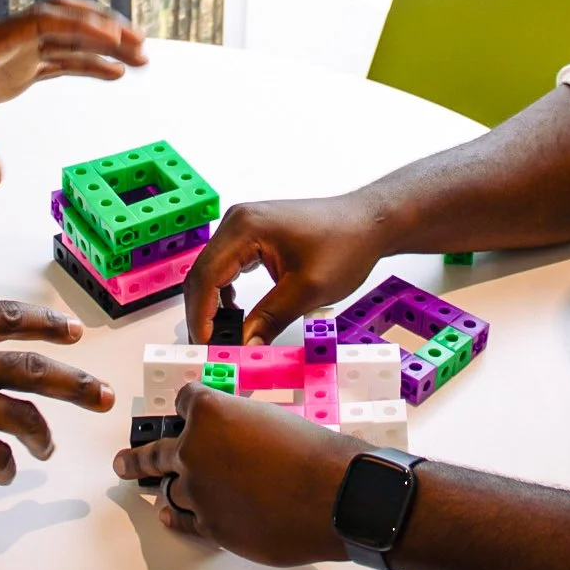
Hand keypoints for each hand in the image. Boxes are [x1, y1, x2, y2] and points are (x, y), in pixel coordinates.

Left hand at [0, 0, 147, 184]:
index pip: (39, 24)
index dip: (78, 28)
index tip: (113, 39)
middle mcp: (1, 42)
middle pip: (61, 21)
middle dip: (102, 29)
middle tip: (140, 45)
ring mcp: (8, 55)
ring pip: (64, 40)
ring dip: (101, 45)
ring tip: (141, 59)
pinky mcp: (11, 72)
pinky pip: (55, 62)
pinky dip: (85, 64)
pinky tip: (113, 74)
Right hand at [0, 300, 113, 489]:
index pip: (8, 318)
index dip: (46, 324)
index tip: (72, 332)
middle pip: (35, 366)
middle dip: (76, 382)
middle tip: (103, 394)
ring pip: (25, 415)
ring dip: (42, 435)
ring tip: (48, 447)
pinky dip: (5, 466)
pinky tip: (4, 473)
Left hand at [113, 383, 358, 567]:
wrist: (331, 494)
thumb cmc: (311, 453)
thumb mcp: (270, 418)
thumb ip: (241, 426)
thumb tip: (236, 441)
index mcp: (208, 412)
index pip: (183, 403)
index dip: (187, 407)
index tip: (184, 411)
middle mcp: (193, 448)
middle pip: (156, 450)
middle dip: (137, 457)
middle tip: (122, 462)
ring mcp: (198, 489)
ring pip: (170, 488)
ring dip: (166, 488)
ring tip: (152, 489)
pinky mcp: (209, 524)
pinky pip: (182, 520)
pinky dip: (174, 517)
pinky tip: (167, 515)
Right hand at [183, 194, 388, 344]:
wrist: (368, 222)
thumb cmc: (345, 246)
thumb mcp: (307, 290)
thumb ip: (270, 319)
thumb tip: (242, 347)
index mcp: (245, 227)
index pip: (206, 276)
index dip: (201, 316)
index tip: (206, 347)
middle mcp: (237, 220)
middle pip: (202, 273)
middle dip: (203, 313)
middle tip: (211, 349)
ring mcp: (243, 224)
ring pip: (211, 270)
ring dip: (211, 304)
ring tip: (222, 337)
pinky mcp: (251, 233)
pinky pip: (226, 265)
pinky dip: (224, 292)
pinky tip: (235, 314)